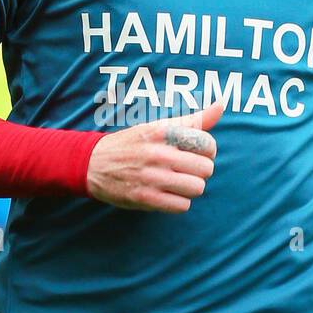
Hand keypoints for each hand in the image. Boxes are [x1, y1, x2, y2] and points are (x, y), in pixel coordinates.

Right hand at [86, 102, 222, 212]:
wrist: (92, 164)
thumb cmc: (131, 143)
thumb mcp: (158, 127)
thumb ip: (192, 120)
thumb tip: (220, 106)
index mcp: (163, 132)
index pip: (207, 143)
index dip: (207, 150)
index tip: (197, 152)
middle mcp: (158, 154)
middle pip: (206, 169)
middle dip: (200, 171)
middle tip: (187, 169)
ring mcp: (151, 177)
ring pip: (196, 188)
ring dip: (190, 188)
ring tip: (178, 182)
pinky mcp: (145, 198)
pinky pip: (182, 206)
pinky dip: (179, 202)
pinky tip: (168, 194)